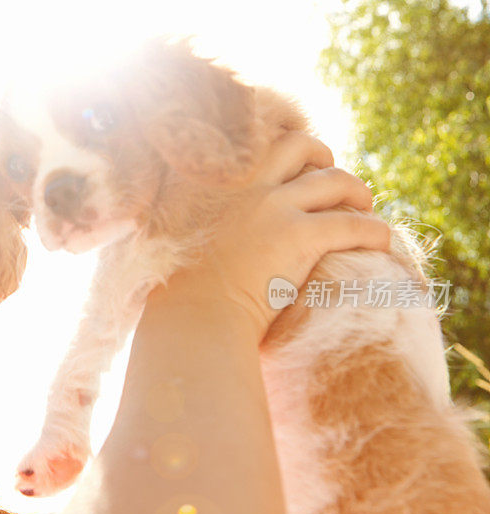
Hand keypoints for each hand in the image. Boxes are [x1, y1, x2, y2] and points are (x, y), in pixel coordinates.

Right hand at [167, 131, 391, 339]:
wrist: (194, 316)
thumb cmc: (184, 294)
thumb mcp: (182, 239)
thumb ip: (203, 219)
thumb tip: (222, 227)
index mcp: (213, 181)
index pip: (257, 146)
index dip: (283, 153)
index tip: (295, 169)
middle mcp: (242, 183)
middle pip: (298, 146)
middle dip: (324, 157)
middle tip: (335, 182)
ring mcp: (270, 206)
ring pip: (334, 180)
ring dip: (357, 190)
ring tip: (366, 207)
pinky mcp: (297, 235)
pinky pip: (351, 224)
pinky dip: (373, 231)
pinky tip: (382, 242)